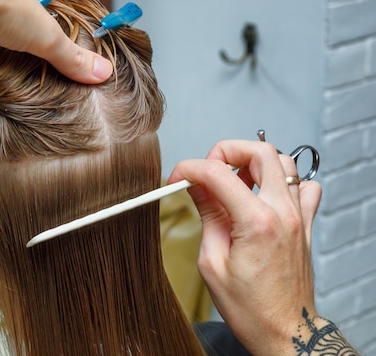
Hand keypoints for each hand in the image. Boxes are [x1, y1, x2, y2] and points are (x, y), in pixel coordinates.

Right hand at [167, 140, 321, 355]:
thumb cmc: (250, 307)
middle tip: (208, 170)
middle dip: (226, 151)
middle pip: (260, 151)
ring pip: (284, 162)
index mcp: (256, 222)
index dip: (190, 168)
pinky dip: (283, 181)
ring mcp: (299, 216)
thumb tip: (197, 186)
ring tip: (233, 182)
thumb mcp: (212, 262)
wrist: (285, 331)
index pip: (218, 173)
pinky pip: (304, 186)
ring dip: (254, 163)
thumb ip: (208, 215)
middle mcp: (283, 212)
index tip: (177, 177)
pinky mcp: (305, 224)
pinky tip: (264, 195)